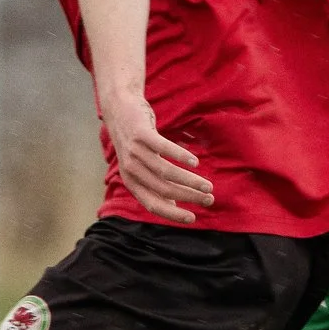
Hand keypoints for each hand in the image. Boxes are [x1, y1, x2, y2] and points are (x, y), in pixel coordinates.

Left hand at [102, 91, 212, 222]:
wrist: (119, 110)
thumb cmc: (136, 142)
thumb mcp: (141, 167)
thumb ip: (154, 185)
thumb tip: (174, 205)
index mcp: (131, 182)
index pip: (152, 205)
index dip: (172, 214)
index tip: (193, 219)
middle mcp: (131, 170)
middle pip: (163, 189)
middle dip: (189, 197)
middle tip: (209, 198)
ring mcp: (135, 152)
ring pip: (166, 172)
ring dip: (190, 181)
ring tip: (207, 185)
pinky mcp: (141, 134)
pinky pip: (163, 148)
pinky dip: (181, 156)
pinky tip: (195, 163)